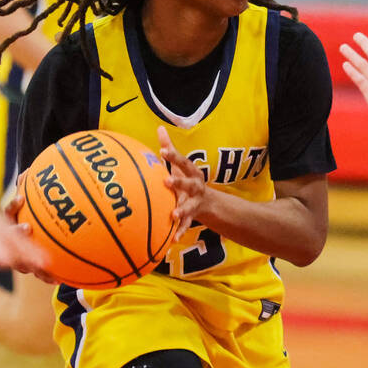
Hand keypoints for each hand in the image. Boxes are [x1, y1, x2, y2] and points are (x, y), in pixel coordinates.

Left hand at [157, 125, 205, 241]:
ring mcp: (194, 203)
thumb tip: (159, 128)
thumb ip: (170, 148)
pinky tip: (171, 240)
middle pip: (188, 184)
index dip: (173, 157)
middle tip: (166, 181)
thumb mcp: (180, 165)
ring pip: (188, 207)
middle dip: (178, 182)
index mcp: (192, 173)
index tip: (162, 151)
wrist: (208, 202)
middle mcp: (195, 187)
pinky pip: (185, 226)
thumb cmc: (187, 179)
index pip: (183, 162)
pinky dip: (179, 232)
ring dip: (181, 210)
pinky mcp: (191, 217)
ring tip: (173, 214)